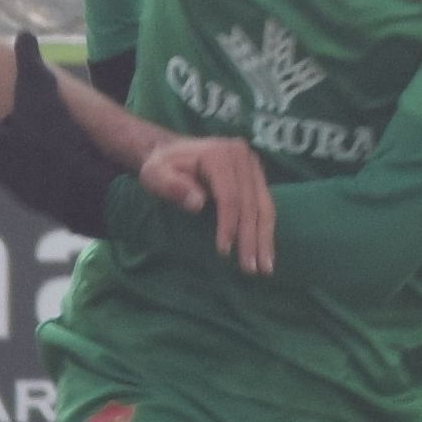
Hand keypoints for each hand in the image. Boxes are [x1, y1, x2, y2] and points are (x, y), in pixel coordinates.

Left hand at [141, 131, 275, 273]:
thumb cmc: (162, 167)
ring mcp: (252, 165)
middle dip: (251, 239)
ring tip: (265, 268)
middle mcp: (241, 156)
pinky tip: (265, 250)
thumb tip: (197, 203)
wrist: (173, 152)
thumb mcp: (155, 174)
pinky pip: (265, 205)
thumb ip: (170, 186)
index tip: (223, 252)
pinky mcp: (257, 175)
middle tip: (250, 269)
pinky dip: (266, 229)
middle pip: (250, 203)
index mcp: (219, 154)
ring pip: (264, 206)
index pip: (229, 196)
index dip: (228, 225)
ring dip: (265, 239)